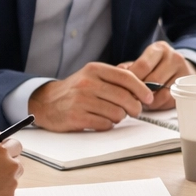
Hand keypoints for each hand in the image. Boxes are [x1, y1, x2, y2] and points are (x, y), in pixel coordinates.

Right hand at [0, 138, 22, 195]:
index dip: (8, 148)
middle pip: (15, 162)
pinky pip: (8, 192)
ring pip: (13, 177)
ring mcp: (11, 183)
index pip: (14, 144)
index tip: (0, 153)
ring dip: (4, 178)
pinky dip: (0, 192)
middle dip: (6, 164)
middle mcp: (10, 165)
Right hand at [28, 62, 152, 130]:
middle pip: (125, 97)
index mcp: (94, 69)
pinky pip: (105, 124)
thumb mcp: (92, 76)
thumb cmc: (75, 90)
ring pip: (117, 113)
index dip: (142, 89)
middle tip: (134, 111)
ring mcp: (81, 100)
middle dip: (134, 107)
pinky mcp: (77, 117)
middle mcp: (88, 83)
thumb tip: (142, 89)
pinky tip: (101, 121)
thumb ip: (114, 79)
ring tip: (112, 115)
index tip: (149, 98)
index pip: (126, 77)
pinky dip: (108, 125)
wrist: (45, 102)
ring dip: (119, 117)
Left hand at [118, 42, 194, 111]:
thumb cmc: (156, 65)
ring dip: (148, 100)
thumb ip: (129, 68)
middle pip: (153, 80)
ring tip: (140, 99)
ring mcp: (183, 73)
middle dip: (139, 91)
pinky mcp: (185, 88)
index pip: (143, 65)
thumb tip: (116, 76)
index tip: (123, 86)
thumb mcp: (143, 61)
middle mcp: (174, 58)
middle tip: (130, 97)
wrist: (179, 68)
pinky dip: (157, 104)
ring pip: (162, 92)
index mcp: (160, 49)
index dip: (131, 79)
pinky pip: (169, 100)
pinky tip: (152, 101)